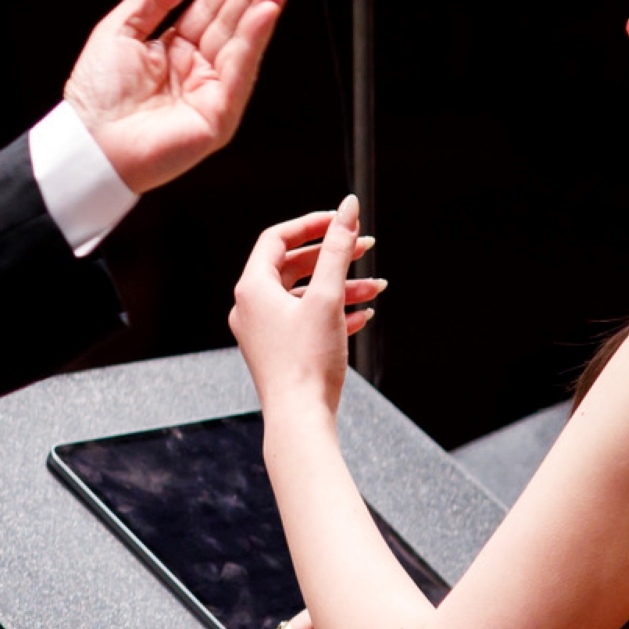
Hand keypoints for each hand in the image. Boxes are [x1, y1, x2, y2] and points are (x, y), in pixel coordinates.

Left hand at [64, 0, 290, 193]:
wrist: (89, 141)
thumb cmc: (96, 94)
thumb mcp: (122, 27)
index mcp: (173, 51)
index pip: (209, 10)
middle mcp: (195, 71)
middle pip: (230, 24)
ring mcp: (210, 93)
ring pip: (241, 45)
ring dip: (262, 11)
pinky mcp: (219, 115)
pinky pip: (240, 72)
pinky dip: (254, 41)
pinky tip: (266, 14)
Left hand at [228, 196, 381, 415]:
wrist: (300, 421)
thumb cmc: (308, 361)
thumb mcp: (327, 297)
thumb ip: (338, 248)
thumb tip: (348, 207)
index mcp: (252, 289)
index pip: (278, 238)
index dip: (312, 225)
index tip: (342, 221)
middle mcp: (251, 308)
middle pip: (293, 266)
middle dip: (334, 257)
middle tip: (366, 248)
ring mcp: (263, 332)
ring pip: (304, 296)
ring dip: (341, 287)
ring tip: (377, 288)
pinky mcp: (278, 352)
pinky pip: (305, 321)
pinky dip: (333, 313)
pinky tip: (363, 315)